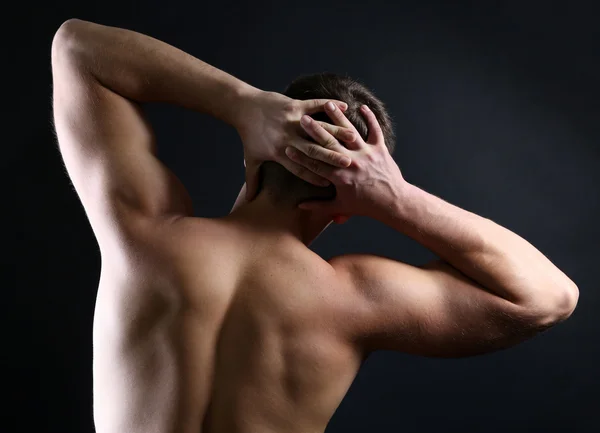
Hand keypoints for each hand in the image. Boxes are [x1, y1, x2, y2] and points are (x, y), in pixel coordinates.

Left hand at [236, 90, 351, 199]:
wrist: (243, 108)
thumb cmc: (248, 136)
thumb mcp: (251, 159)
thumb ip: (253, 180)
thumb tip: (251, 200)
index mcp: (279, 153)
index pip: (299, 168)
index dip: (314, 177)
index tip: (329, 185)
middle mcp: (287, 137)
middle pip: (312, 150)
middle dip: (331, 157)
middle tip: (349, 164)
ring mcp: (291, 120)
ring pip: (318, 128)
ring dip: (336, 132)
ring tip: (353, 138)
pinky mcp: (294, 104)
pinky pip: (315, 104)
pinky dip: (330, 105)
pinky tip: (346, 107)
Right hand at [284, 102, 405, 220]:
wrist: (393, 203)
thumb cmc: (366, 206)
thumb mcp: (341, 207)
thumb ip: (319, 206)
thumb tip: (300, 206)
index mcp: (340, 177)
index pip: (316, 164)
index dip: (300, 156)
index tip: (287, 147)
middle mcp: (351, 162)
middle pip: (329, 143)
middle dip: (315, 130)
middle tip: (303, 119)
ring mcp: (366, 154)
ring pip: (350, 132)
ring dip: (338, 118)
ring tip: (327, 105)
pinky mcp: (380, 149)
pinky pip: (375, 130)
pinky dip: (370, 118)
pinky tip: (362, 107)